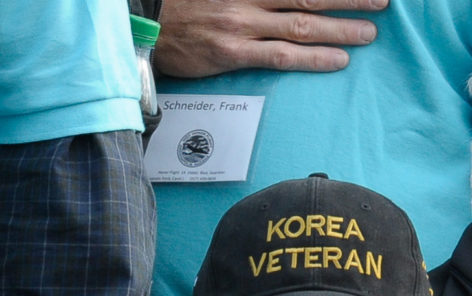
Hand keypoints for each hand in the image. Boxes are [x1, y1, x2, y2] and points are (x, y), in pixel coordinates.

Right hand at [153, 0, 385, 77]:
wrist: (143, 23)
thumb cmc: (183, 3)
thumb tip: (286, 0)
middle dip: (352, 0)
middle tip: (382, 5)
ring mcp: (241, 25)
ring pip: (302, 25)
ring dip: (341, 29)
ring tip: (368, 34)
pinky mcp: (230, 52)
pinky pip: (279, 55)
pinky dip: (312, 57)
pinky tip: (337, 60)